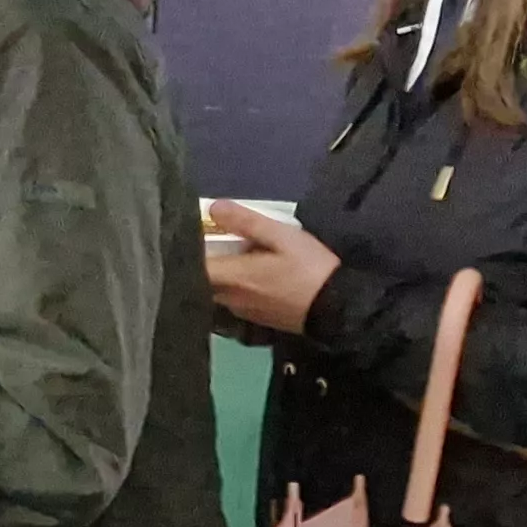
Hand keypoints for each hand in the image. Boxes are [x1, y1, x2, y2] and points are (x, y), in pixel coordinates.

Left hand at [202, 199, 337, 334]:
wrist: (336, 308)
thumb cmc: (309, 268)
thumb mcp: (282, 236)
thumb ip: (246, 222)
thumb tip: (213, 208)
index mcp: (232, 277)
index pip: (194, 264)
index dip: (190, 247)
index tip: (194, 231)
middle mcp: (229, 298)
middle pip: (203, 279)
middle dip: (204, 260)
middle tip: (214, 239)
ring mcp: (241, 311)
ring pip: (217, 290)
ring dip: (219, 273)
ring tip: (230, 253)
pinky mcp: (254, 318)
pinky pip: (231, 299)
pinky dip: (231, 285)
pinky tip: (247, 273)